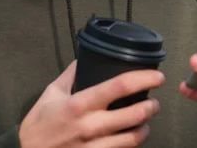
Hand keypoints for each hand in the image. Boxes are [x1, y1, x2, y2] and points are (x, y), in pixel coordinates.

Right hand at [20, 61, 164, 147]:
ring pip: (133, 137)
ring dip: (146, 127)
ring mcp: (95, 147)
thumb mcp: (51, 94)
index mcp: (80, 104)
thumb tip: (82, 58)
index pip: (120, 86)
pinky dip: (132, 143)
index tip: (157, 76)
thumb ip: (70, 75)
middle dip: (152, 106)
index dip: (144, 79)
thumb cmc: (38, 125)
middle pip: (135, 113)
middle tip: (155, 101)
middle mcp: (91, 125)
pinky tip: (133, 136)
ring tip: (147, 120)